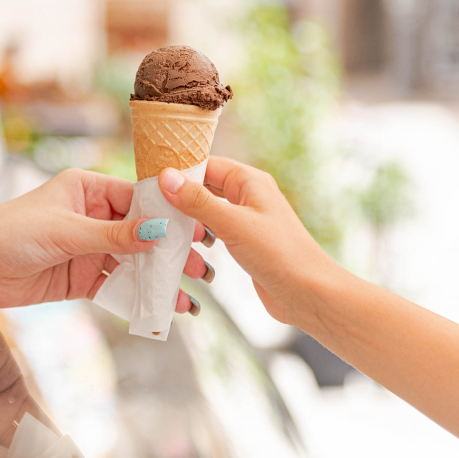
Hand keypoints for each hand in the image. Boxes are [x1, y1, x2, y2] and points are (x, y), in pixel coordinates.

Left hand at [0, 169, 208, 310]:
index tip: (199, 230)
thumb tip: (157, 234)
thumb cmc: (8, 231)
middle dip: (171, 253)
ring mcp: (88, 249)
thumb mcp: (66, 230)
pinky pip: (116, 288)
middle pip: (143, 235)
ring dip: (159, 280)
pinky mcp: (80, 278)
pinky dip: (137, 299)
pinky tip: (159, 309)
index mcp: (89, 190)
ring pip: (134, 264)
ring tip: (188, 297)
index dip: (170, 217)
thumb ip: (113, 236)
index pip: (140, 200)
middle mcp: (93, 217)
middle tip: (201, 269)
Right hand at [158, 156, 340, 324]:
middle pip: (205, 186)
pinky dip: (200, 235)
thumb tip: (166, 176)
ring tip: (165, 228)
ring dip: (189, 218)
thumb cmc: (277, 253)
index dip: (179, 172)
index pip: (206, 164)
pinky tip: (186, 246)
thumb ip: (198, 201)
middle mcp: (249, 195)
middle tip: (152, 208)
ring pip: (208, 210)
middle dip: (181, 197)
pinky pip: (216, 230)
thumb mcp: (233, 224)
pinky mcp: (246, 242)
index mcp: (249, 181)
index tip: (150, 183)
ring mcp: (248, 219)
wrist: (308, 293)